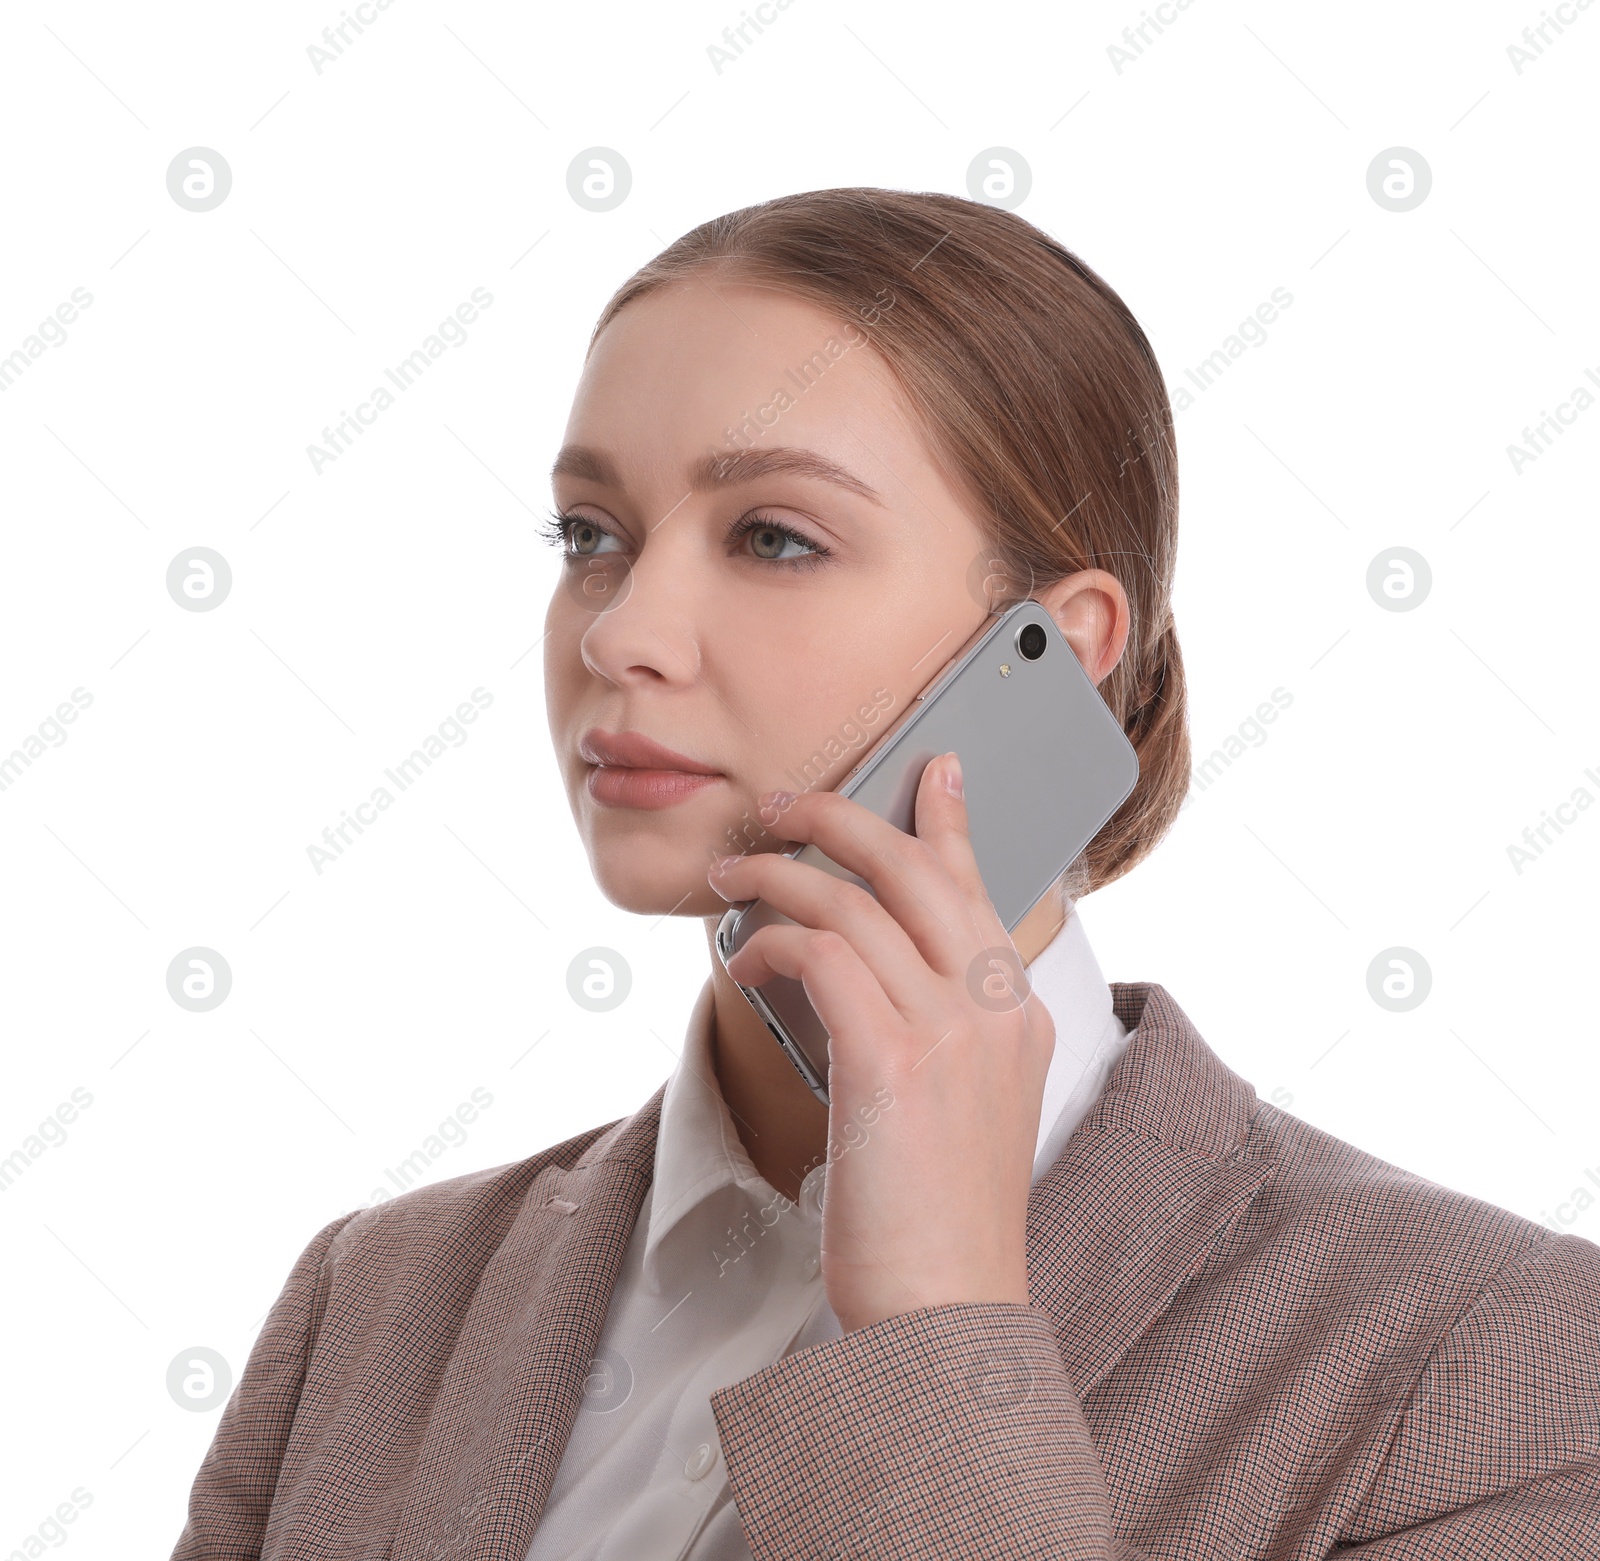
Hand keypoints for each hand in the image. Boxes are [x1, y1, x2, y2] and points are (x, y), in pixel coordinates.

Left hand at [707, 752, 1055, 1333]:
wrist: (947, 1310)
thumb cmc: (938, 1218)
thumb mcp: (961, 1107)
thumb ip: (939, 1030)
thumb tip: (864, 972)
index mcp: (1020, 1014)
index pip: (978, 888)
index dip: (950, 820)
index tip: (933, 767)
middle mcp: (997, 1009)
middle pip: (917, 869)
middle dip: (843, 816)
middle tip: (784, 804)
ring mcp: (954, 1032)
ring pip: (858, 902)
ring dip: (780, 876)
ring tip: (733, 878)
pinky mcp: (894, 1063)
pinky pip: (822, 958)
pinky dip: (772, 945)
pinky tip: (744, 961)